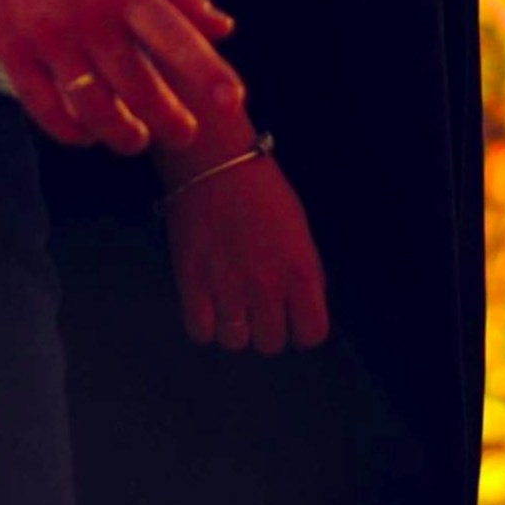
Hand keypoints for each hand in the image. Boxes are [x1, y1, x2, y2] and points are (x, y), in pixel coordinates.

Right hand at [0, 0, 243, 152]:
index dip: (207, 72)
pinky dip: (71, 131)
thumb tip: (224, 30)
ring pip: (92, 106)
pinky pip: (44, 108)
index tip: (233, 101)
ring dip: (122, 134)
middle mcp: (86, 11)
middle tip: (186, 134)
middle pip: (137, 85)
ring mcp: (46, 34)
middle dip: (169, 120)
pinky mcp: (10, 49)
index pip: (175, 36)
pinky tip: (89, 133)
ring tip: (137, 138)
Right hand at [167, 147, 328, 352]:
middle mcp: (268, 284)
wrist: (215, 161)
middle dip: (266, 327)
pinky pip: (201, 332)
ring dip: (234, 328)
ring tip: (230, 302)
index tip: (292, 319)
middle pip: (271, 342)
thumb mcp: (299, 232)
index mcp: (302, 270)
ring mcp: (228, 286)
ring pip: (235, 342)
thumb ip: (301, 274)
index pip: (311, 333)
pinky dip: (204, 324)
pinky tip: (207, 303)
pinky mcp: (192, 282)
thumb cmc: (260, 191)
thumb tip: (299, 311)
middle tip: (256, 304)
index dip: (302, 329)